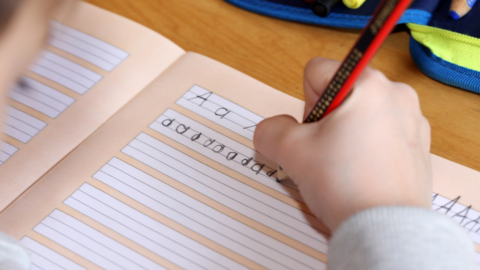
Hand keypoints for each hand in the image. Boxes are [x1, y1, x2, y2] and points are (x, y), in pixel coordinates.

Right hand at [254, 57, 431, 231]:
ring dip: (345, 133)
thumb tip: (271, 129)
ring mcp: (412, 118)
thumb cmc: (344, 184)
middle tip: (327, 152)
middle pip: (340, 93)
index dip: (305, 103)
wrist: (385, 228)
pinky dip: (367, 147)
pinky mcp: (418, 142)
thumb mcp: (291, 152)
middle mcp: (396, 92)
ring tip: (345, 166)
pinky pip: (381, 132)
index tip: (315, 133)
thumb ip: (270, 130)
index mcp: (367, 83)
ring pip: (360, 114)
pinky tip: (363, 172)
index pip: (316, 72)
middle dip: (326, 120)